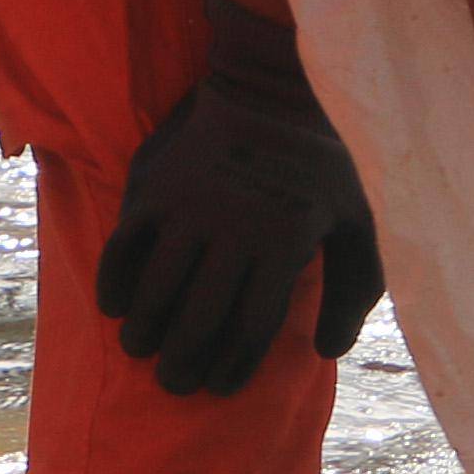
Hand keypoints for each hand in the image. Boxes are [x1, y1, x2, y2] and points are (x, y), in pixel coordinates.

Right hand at [105, 0, 386, 397]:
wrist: (272, 87)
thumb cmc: (322, 164)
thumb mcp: (358, 218)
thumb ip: (354, 287)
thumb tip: (327, 352)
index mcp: (286, 240)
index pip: (251, 327)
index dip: (233, 367)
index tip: (220, 387)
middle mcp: (234, 228)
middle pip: (198, 320)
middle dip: (183, 364)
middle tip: (175, 383)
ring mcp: (190, 207)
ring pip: (156, 293)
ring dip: (145, 334)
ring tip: (145, 350)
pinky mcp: (154, 188)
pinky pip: (122, 251)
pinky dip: (115, 287)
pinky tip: (119, 308)